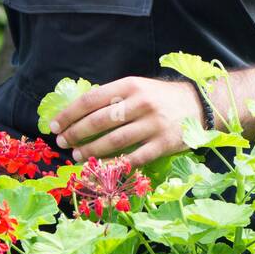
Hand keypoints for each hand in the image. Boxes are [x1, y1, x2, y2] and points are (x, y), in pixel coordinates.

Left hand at [49, 77, 202, 167]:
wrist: (199, 106)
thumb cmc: (161, 98)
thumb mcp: (138, 87)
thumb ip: (112, 96)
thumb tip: (77, 112)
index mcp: (131, 85)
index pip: (91, 100)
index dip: (69, 115)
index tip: (54, 126)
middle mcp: (141, 103)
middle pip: (98, 122)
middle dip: (75, 134)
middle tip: (62, 143)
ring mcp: (153, 125)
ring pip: (113, 141)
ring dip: (90, 151)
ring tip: (77, 155)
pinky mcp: (163, 144)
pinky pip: (133, 158)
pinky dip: (114, 164)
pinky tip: (100, 167)